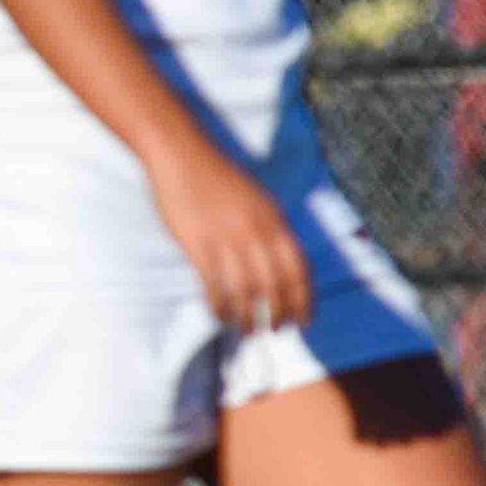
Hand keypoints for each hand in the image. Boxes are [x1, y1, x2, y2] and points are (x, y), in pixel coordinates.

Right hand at [146, 135, 310, 334]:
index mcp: (273, 219)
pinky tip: (220, 314)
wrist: (181, 155)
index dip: (302, 298)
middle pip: (274, 284)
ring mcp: (225, 238)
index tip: (304, 319)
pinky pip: (213, 283)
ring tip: (248, 330)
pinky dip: (219, 304)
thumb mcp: (256, 199)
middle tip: (275, 330)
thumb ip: (268, 228)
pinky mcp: (198, 243)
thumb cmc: (216, 176)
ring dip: (249, 316)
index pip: (297, 268)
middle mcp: (254, 231)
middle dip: (278, 313)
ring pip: (245, 289)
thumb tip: (277, 263)